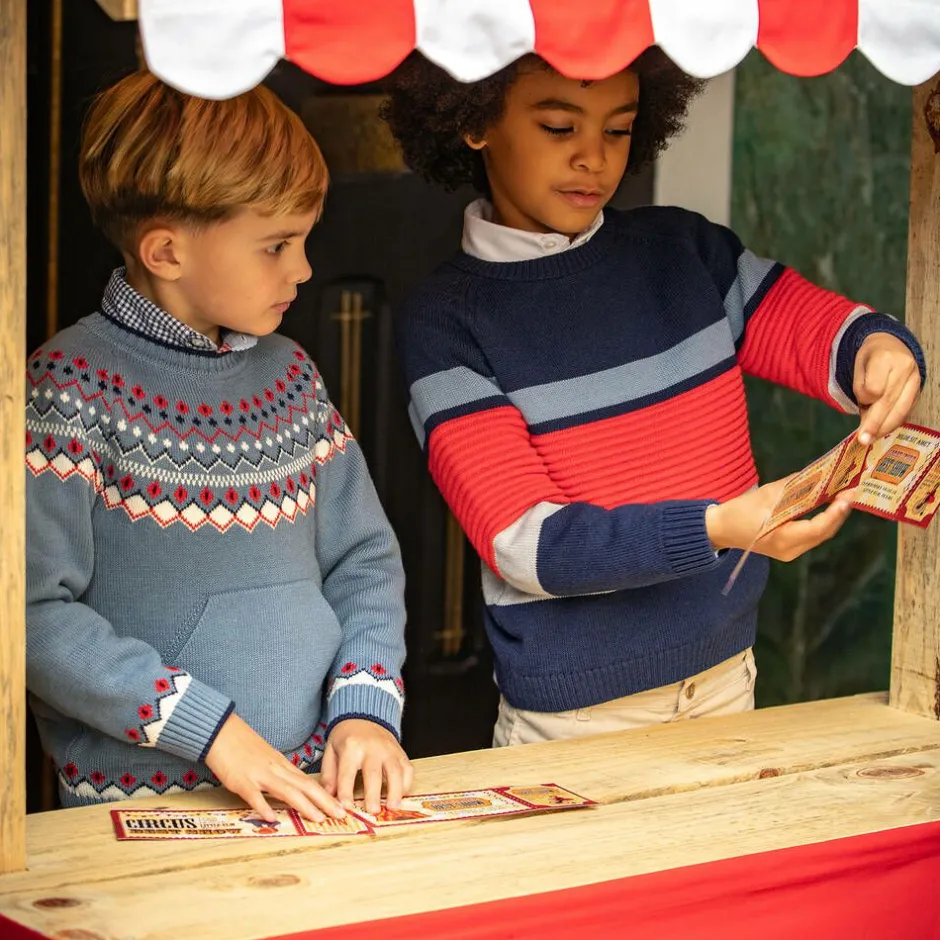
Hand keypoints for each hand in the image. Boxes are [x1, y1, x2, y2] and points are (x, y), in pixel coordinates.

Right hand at [204, 712, 345, 822]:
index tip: (340, 806)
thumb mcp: (266, 759)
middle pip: (304, 786)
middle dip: (325, 802)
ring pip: (286, 790)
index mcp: (281, 765)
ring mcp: (259, 775)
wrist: (222, 731)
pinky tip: (271, 818)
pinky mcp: (241, 781)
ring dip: (304, 805)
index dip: (326, 795)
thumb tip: (292, 789)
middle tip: (342, 815)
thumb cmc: (242, 746)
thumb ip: (278, 774)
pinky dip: (263, 806)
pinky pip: (254, 795)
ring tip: (319, 818)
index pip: (308, 782)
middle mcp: (275, 769)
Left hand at [320, 719, 412, 814]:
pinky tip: (401, 796)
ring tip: (392, 807)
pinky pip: (407, 768)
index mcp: (351, 746)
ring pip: (395, 771)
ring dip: (395, 790)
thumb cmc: (346, 738)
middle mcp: (372, 747)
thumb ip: (329, 774)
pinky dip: (406, 783)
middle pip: (374, 772)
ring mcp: (389, 749)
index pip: (347, 772)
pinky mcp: (400, 752)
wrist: (365, 717)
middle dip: (373, 793)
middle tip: (372, 811)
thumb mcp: (331, 750)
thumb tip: (328, 796)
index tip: (345, 808)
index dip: (346, 791)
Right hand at [705, 478, 853, 561]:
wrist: (720, 529)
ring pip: (820, 534)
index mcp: (782, 539)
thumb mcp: (767, 494)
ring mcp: (790, 552)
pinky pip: (811, 534)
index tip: (847, 496)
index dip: (835, 513)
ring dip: (833, 516)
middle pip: (824, 533)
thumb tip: (819, 475)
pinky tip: (828, 505)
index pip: (817, 528)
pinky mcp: (789, 548)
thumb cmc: (739, 511)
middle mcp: (790, 550)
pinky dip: (821, 520)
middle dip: (839, 513)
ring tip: (843, 496)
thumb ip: (795, 486)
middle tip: (851, 491)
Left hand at [854, 333, 920, 444]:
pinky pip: (906, 411)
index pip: (873, 388)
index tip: (860, 399)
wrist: (890, 345)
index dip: (863, 398)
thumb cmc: (869, 359)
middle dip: (874, 424)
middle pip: (888, 402)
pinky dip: (893, 422)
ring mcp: (915, 379)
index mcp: (885, 357)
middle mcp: (904, 367)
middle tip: (863, 441)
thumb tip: (866, 421)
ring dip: (884, 427)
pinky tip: (882, 429)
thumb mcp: (858, 368)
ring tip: (871, 439)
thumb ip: (860, 391)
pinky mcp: (919, 390)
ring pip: (900, 409)